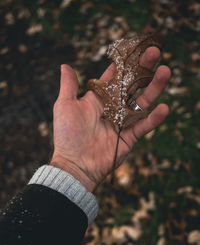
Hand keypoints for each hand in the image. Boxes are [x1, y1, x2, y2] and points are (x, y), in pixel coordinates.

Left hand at [50, 47, 170, 191]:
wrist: (75, 164)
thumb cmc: (67, 135)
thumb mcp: (64, 106)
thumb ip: (69, 85)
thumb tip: (65, 65)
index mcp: (99, 99)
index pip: (115, 77)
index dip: (124, 63)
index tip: (135, 49)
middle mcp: (113, 108)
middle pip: (132, 86)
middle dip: (143, 69)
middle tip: (155, 53)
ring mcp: (123, 122)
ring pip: (142, 102)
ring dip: (154, 88)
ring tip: (165, 72)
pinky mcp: (129, 137)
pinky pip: (144, 126)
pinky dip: (154, 118)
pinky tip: (164, 108)